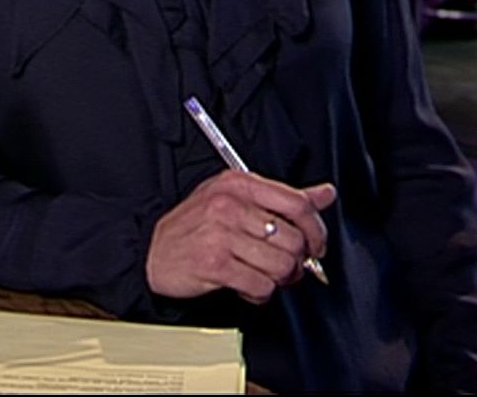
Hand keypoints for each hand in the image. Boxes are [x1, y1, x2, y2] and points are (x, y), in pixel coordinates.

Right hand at [146, 170, 335, 305]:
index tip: (316, 245)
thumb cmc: (195, 227)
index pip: (298, 203)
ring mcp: (220, 234)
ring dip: (278, 279)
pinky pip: (261, 286)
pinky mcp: (214, 264)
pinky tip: (246, 285)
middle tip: (285, 268)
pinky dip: (259, 293)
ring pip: (281, 265)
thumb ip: (283, 199)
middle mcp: (229, 204)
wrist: (151, 252)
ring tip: (264, 276)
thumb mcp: (236, 200)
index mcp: (239, 184)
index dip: (317, 230)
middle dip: (296, 262)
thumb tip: (325, 193)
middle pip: (294, 239)